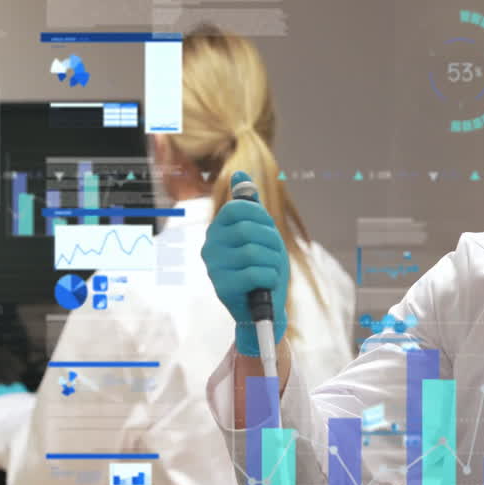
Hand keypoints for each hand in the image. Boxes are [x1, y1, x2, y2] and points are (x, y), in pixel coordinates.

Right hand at [201, 171, 288, 355]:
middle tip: (272, 258)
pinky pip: (257, 273)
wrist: (261, 311)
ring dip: (273, 263)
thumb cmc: (262, 269)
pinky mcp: (223, 288)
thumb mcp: (260, 234)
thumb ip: (250, 206)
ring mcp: (214, 268)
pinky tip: (265, 286)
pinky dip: (270, 279)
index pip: (238, 208)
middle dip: (272, 244)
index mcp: (218, 230)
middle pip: (249, 230)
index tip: (267, 232)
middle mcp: (210, 247)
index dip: (260, 217)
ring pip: (255, 252)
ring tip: (268, 274)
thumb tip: (240, 173)